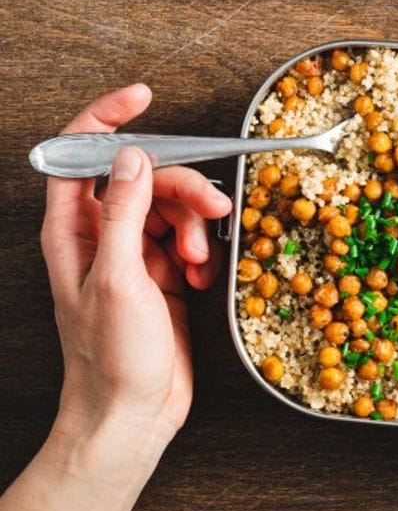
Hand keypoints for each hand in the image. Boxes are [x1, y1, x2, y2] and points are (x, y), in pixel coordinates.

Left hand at [40, 84, 232, 464]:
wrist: (133, 413)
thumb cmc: (111, 358)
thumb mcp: (117, 279)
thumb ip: (123, 213)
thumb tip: (131, 157)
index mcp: (73, 230)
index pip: (81, 153)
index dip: (107, 118)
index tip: (144, 97)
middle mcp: (100, 236)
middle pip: (144, 178)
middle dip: (182, 189)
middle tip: (213, 211)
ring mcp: (132, 255)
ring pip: (172, 208)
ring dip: (196, 227)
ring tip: (200, 260)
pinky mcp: (162, 275)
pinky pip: (188, 240)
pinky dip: (202, 252)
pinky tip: (203, 276)